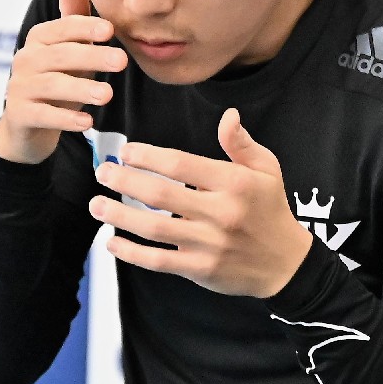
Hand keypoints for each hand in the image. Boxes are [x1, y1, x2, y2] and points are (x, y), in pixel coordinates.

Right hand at [0, 0, 127, 163]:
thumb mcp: (69, 49)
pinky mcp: (19, 115)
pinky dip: (65, 118)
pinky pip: (43, 115)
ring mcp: (19, 88)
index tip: (111, 30)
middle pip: (60, 55)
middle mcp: (25, 59)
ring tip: (107, 94)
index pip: (62, 27)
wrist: (28, 125)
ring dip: (81, 89)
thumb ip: (74, 17)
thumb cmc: (56, 78)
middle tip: (122, 61)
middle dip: (92, 56)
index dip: (85, 27)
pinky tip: (87, 122)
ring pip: (52, 85)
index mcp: (40, 38)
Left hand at [89, 108, 312, 297]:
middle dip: (126, 182)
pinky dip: (132, 253)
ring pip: (155, 229)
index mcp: (234, 183)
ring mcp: (209, 244)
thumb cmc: (271, 209)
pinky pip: (159, 261)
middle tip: (103, 173)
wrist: (286, 263)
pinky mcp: (201, 269)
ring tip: (96, 205)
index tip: (127, 150)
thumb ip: (241, 143)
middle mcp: (220, 213)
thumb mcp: (266, 169)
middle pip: (162, 195)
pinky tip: (112, 242)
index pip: (182, 165)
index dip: (150, 156)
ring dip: (121, 216)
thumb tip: (228, 115)